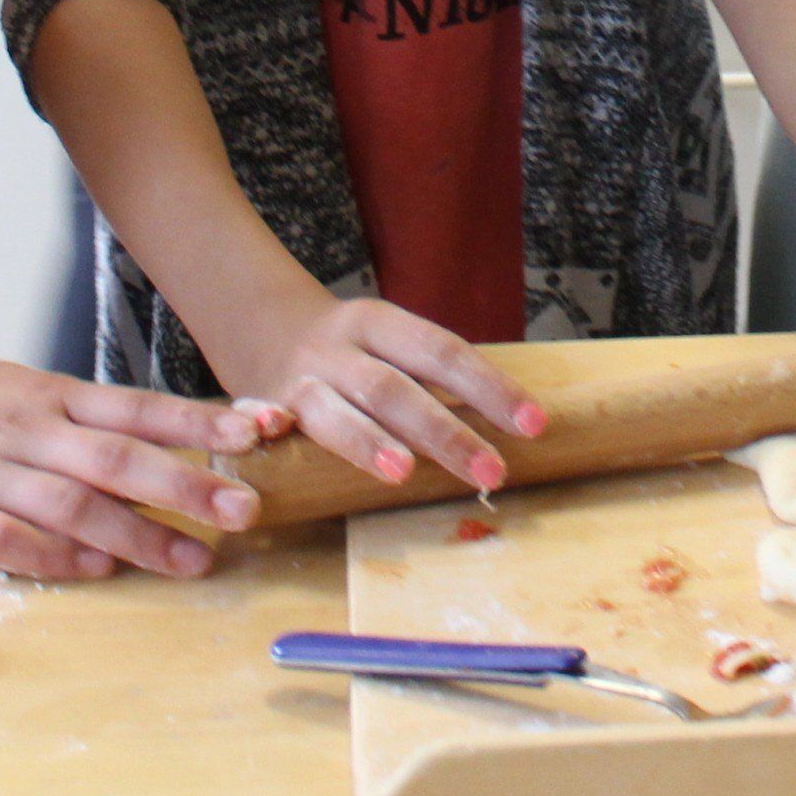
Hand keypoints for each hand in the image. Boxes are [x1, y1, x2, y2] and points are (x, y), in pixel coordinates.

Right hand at [0, 327, 279, 580]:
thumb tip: (158, 452)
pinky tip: (95, 573)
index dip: (201, 422)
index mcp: (51, 396)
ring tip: (193, 560)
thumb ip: (82, 423)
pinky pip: (7, 539)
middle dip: (188, 485)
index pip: (140, 407)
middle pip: (120, 457)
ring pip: (75, 502)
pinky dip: (54, 556)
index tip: (258, 432)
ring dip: (139, 534)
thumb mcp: (21, 392)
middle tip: (245, 512)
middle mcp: (29, 430)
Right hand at [206, 289, 547, 491]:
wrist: (262, 327)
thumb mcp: (389, 348)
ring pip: (338, 409)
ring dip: (370, 442)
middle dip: (446, 431)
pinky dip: (284, 438)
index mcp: (382, 323)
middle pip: (397, 387)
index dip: (489, 388)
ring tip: (405, 472)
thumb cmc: (351, 355)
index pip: (444, 351)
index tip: (534, 424)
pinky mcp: (266, 410)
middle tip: (492, 472)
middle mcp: (342, 346)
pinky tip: (304, 460)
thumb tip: (511, 427)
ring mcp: (303, 379)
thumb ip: (431, 381)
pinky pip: (276, 427)